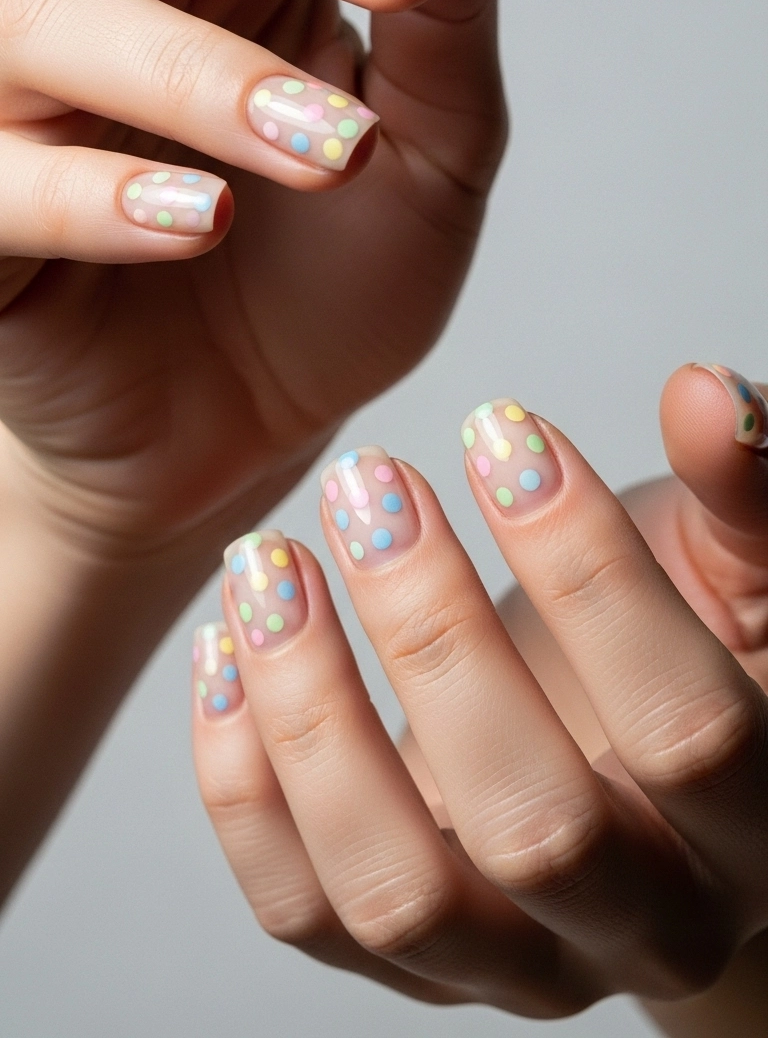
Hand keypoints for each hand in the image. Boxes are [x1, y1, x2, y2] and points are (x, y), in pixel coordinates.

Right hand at [0, 0, 502, 583]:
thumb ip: (449, 17)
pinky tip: (203, 222)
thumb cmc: (327, 292)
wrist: (238, 442)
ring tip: (337, 150)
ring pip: (66, 16)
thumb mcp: (434, 159)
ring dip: (210, 74)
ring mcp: (36, 103)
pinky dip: (101, 193)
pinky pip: (4, 178)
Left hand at [193, 368, 767, 1018]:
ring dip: (314, 715)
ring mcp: (512, 962)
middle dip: (435, 637)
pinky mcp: (401, 961)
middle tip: (372, 488)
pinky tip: (227, 643)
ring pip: (396, 895)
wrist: (622, 766)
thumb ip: (738, 490)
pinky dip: (240, 782)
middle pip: (535, 828)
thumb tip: (712, 394)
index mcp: (751, 827)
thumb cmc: (686, 650)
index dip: (590, 575)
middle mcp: (643, 924)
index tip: (500, 433)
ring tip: (270, 561)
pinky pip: (297, 905)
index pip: (683, 730)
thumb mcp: (730, 567)